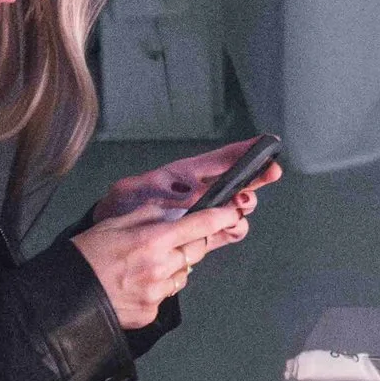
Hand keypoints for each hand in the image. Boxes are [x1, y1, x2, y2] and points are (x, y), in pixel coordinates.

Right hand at [72, 195, 254, 332]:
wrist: (64, 297)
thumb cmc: (84, 257)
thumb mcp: (113, 224)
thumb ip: (148, 215)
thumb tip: (172, 213)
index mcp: (152, 240)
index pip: (198, 225)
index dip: (220, 217)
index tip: (232, 213)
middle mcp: (160, 267)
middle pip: (197, 251)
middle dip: (190, 243)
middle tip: (167, 242)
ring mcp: (157, 292)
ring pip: (183, 274)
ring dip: (173, 267)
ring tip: (142, 266)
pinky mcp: (151, 312)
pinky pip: (166, 295)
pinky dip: (157, 288)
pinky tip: (135, 285)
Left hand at [95, 146, 277, 221]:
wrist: (112, 237)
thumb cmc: (120, 207)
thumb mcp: (138, 192)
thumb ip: (168, 192)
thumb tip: (197, 195)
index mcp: (185, 174)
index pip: (221, 159)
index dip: (245, 150)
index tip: (267, 143)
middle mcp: (200, 191)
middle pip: (238, 181)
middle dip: (255, 178)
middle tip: (265, 177)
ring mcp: (203, 213)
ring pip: (236, 207)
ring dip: (243, 207)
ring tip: (238, 208)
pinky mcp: (202, 234)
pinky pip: (226, 231)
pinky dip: (234, 229)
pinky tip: (233, 227)